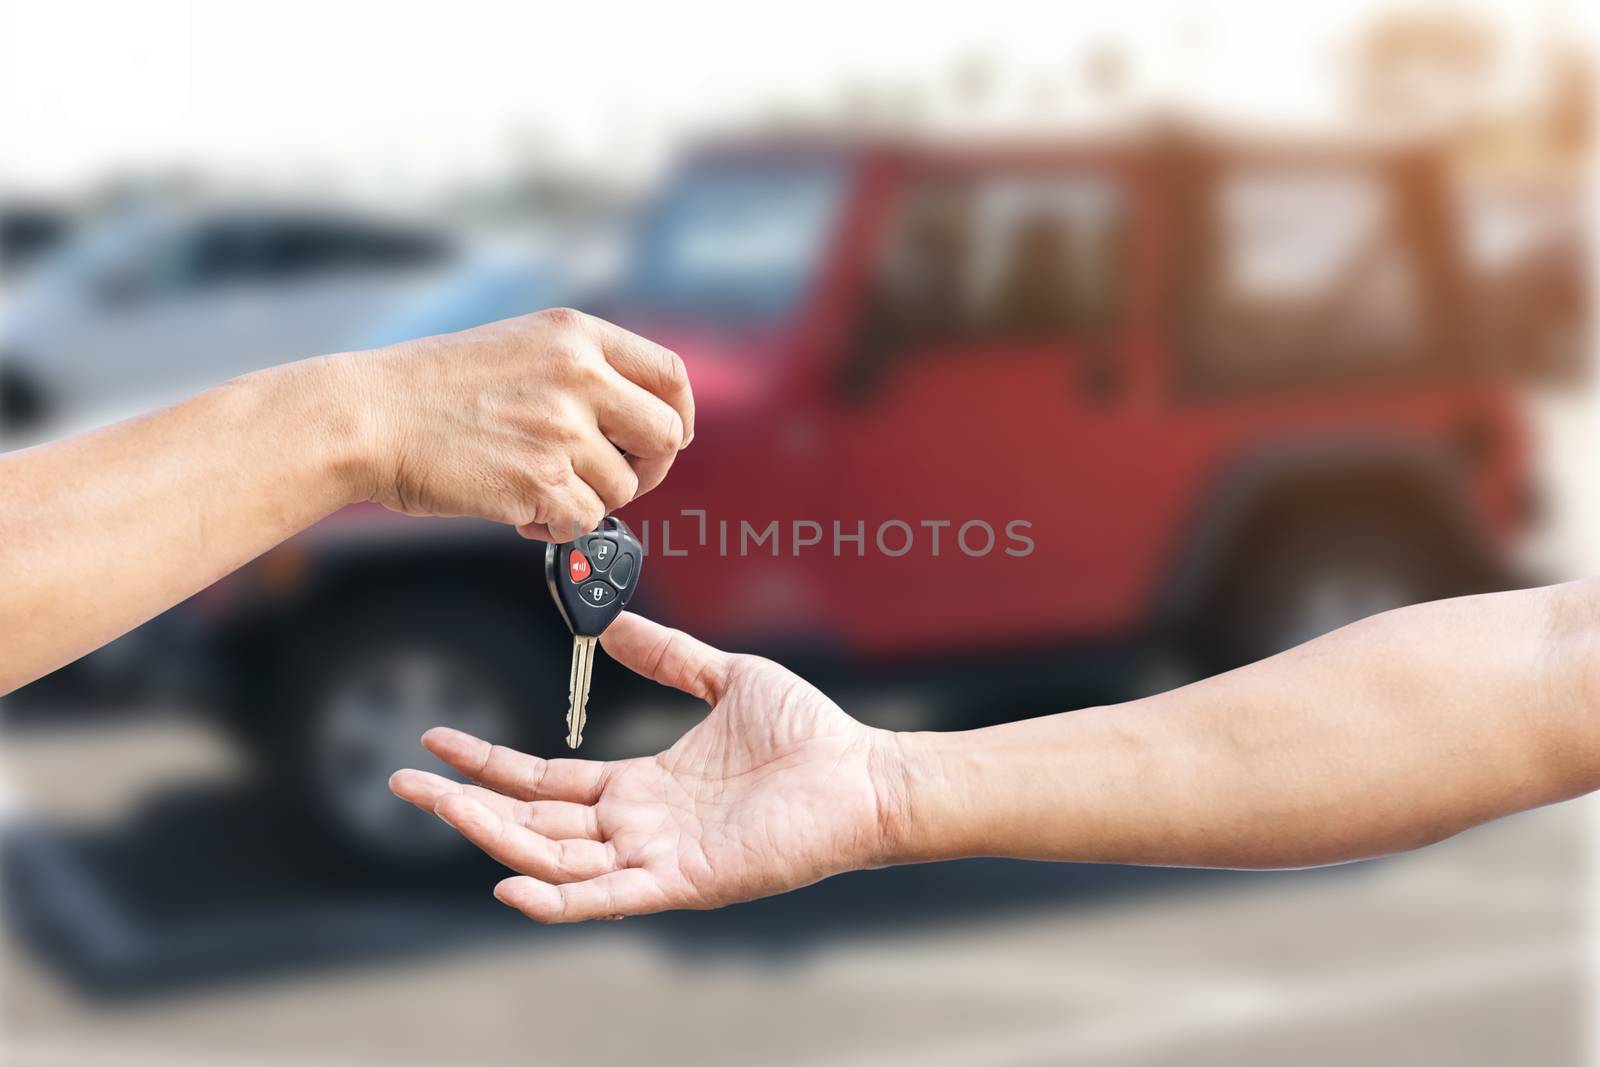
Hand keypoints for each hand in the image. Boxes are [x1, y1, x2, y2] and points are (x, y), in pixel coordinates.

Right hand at [343, 307, 693, 540]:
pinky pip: (585, 522)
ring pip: (621, 488)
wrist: (367, 416)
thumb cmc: (431, 389)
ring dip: (587, 500)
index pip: (669, 375)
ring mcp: (561, 429)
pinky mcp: (540, 481)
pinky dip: (559, 528)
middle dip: (648, 470)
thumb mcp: (518, 345)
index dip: (678, 416)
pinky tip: (523, 513)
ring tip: (537, 489)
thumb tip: (638, 423)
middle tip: (614, 480)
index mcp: (576, 334)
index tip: (668, 439)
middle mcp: (578, 375)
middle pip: (664, 436)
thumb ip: (581, 372)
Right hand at [389, 614, 905, 921]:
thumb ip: (667, 654)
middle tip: (405, 780)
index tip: (437, 738)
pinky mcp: (687, 882)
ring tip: (441, 806)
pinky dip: (558, 899)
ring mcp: (658, 859)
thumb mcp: (724, 677)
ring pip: (556, 859)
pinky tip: (509, 883)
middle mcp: (638, 828)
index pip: (546, 782)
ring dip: (494, 838)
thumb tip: (613, 623)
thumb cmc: (807, 734)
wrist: (865, 773)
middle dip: (466, 804)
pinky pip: (610, 898)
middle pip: (533, 823)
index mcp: (640, 786)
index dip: (490, 763)